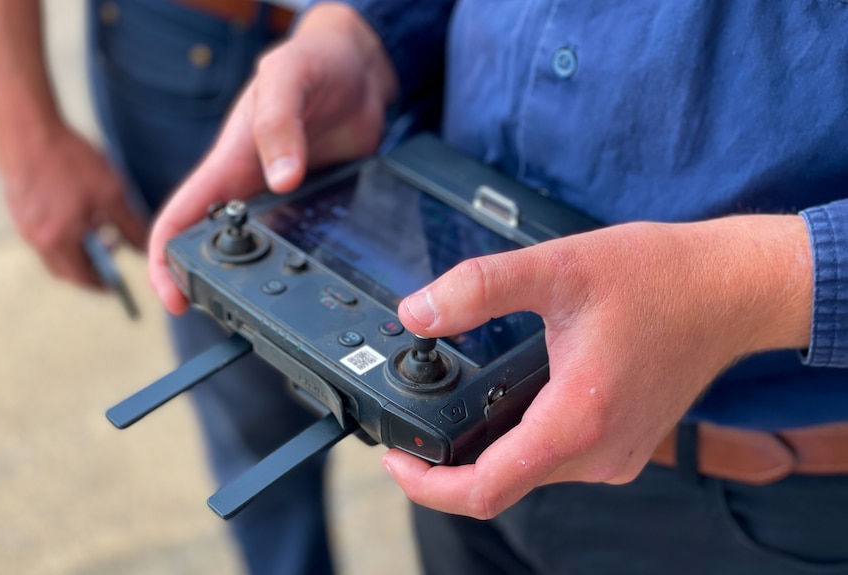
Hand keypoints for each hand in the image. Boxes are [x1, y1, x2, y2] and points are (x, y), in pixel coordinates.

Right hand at [0, 124, 145, 287]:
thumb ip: (130, 227)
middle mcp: (36, 239)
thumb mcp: (112, 194)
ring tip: (98, 231)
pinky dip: (62, 235)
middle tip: (109, 261)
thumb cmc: (70, 160)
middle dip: (89, 270)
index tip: (116, 286)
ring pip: (53, 252)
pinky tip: (77, 213)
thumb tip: (145, 250)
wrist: (29, 128)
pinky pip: (42, 234)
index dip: (102, 284)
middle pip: (65, 269)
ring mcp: (24, 224)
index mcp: (59, 241)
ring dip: (76, 250)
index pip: (82, 278)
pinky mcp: (18, 209)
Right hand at [148, 4, 396, 313]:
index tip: (170, 297)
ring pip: (261, 252)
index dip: (163, 260)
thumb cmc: (314, 63)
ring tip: (275, 315)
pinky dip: (301, 265)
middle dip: (209, 284)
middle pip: (214, 246)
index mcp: (229, 162)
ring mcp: (281, 200)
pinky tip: (318, 284)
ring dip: (259, 282)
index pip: (181, 215)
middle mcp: (250, 187)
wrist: (360, 70)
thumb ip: (278, 123)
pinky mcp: (314, 206)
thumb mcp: (288, 78)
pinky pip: (301, 243)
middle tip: (229, 319)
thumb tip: (280, 179)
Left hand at [386, 215, 812, 517]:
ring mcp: (617, 455)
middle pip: (501, 485)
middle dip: (450, 463)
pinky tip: (513, 402)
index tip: (397, 459)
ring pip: (530, 473)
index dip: (427, 485)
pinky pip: (559, 458)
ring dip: (488, 451)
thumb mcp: (558, 267)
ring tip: (459, 407)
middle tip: (417, 425)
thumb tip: (417, 312)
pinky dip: (524, 440)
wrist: (732, 289)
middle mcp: (599, 453)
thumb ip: (480, 288)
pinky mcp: (626, 444)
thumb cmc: (661, 278)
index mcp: (577, 421)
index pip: (485, 490)